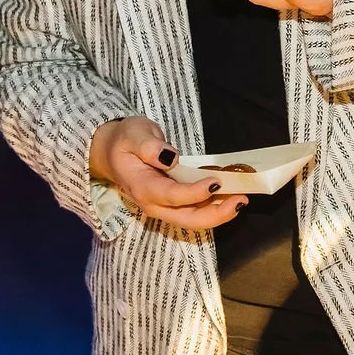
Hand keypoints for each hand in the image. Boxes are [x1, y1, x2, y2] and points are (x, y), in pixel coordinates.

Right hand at [90, 116, 245, 229]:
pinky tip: (230, 196)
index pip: (172, 195)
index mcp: (142, 187)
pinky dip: (214, 208)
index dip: (195, 192)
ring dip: (220, 213)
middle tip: (241, 200)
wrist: (112, 153)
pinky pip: (195, 212)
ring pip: (194, 220)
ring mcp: (163, 208)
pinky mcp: (173, 206)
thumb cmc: (124, 141)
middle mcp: (153, 204)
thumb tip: (169, 156)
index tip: (216, 181)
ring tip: (241, 199)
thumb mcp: (133, 134)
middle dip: (216, 214)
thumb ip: (148, 145)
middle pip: (187, 219)